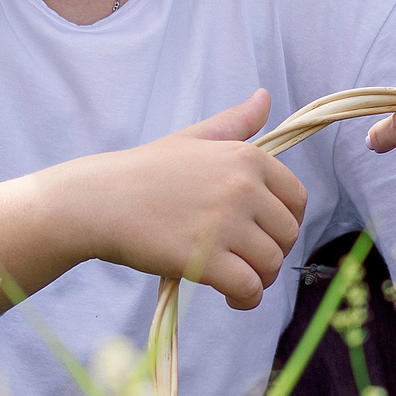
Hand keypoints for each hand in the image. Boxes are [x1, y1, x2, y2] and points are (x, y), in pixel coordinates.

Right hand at [58, 89, 306, 309]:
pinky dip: (246, 298)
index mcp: (246, 157)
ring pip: (271, 264)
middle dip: (272, 253)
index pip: (296, 198)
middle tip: (246, 261)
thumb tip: (265, 96)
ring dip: (260, 280)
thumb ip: (235, 123)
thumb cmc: (145, 171)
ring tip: (238, 281)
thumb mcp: (194, 138)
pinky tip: (231, 297)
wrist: (99, 200)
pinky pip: (248, 287)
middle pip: (287, 234)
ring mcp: (224, 223)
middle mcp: (242, 187)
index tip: (264, 234)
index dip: (285, 222)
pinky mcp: (205, 259)